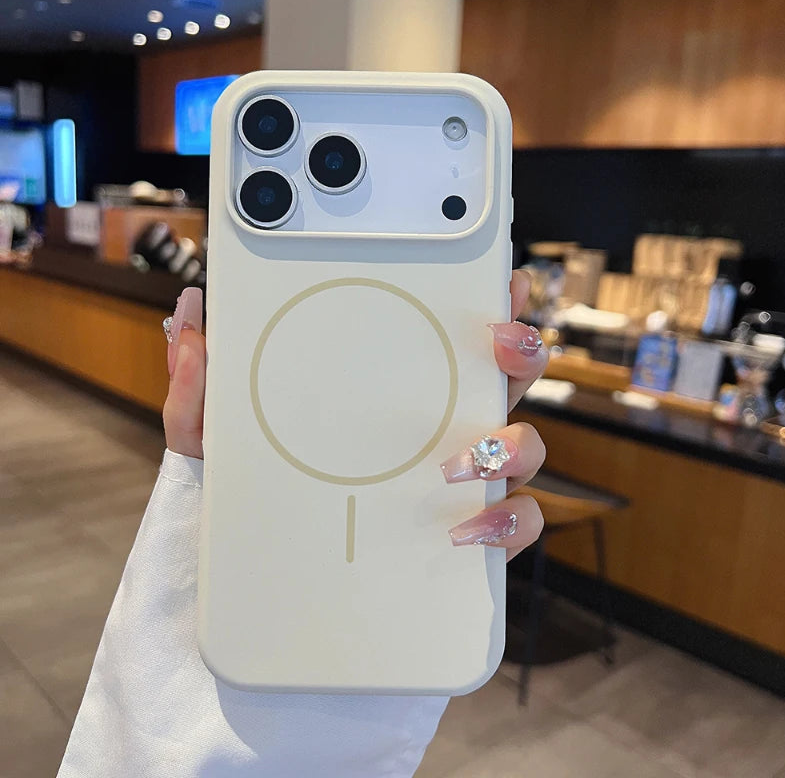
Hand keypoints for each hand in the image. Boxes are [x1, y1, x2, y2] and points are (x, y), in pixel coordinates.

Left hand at [162, 272, 547, 559]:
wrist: (262, 573)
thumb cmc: (251, 489)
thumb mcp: (217, 434)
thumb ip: (202, 382)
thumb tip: (190, 315)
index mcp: (395, 391)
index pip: (452, 337)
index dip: (489, 302)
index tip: (499, 278)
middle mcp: (441, 428)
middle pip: (509, 377)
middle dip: (523, 349)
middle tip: (500, 339)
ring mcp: (464, 482)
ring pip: (526, 448)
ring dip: (511, 442)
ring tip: (455, 461)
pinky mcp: (471, 538)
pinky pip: (516, 525)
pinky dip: (503, 523)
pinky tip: (460, 529)